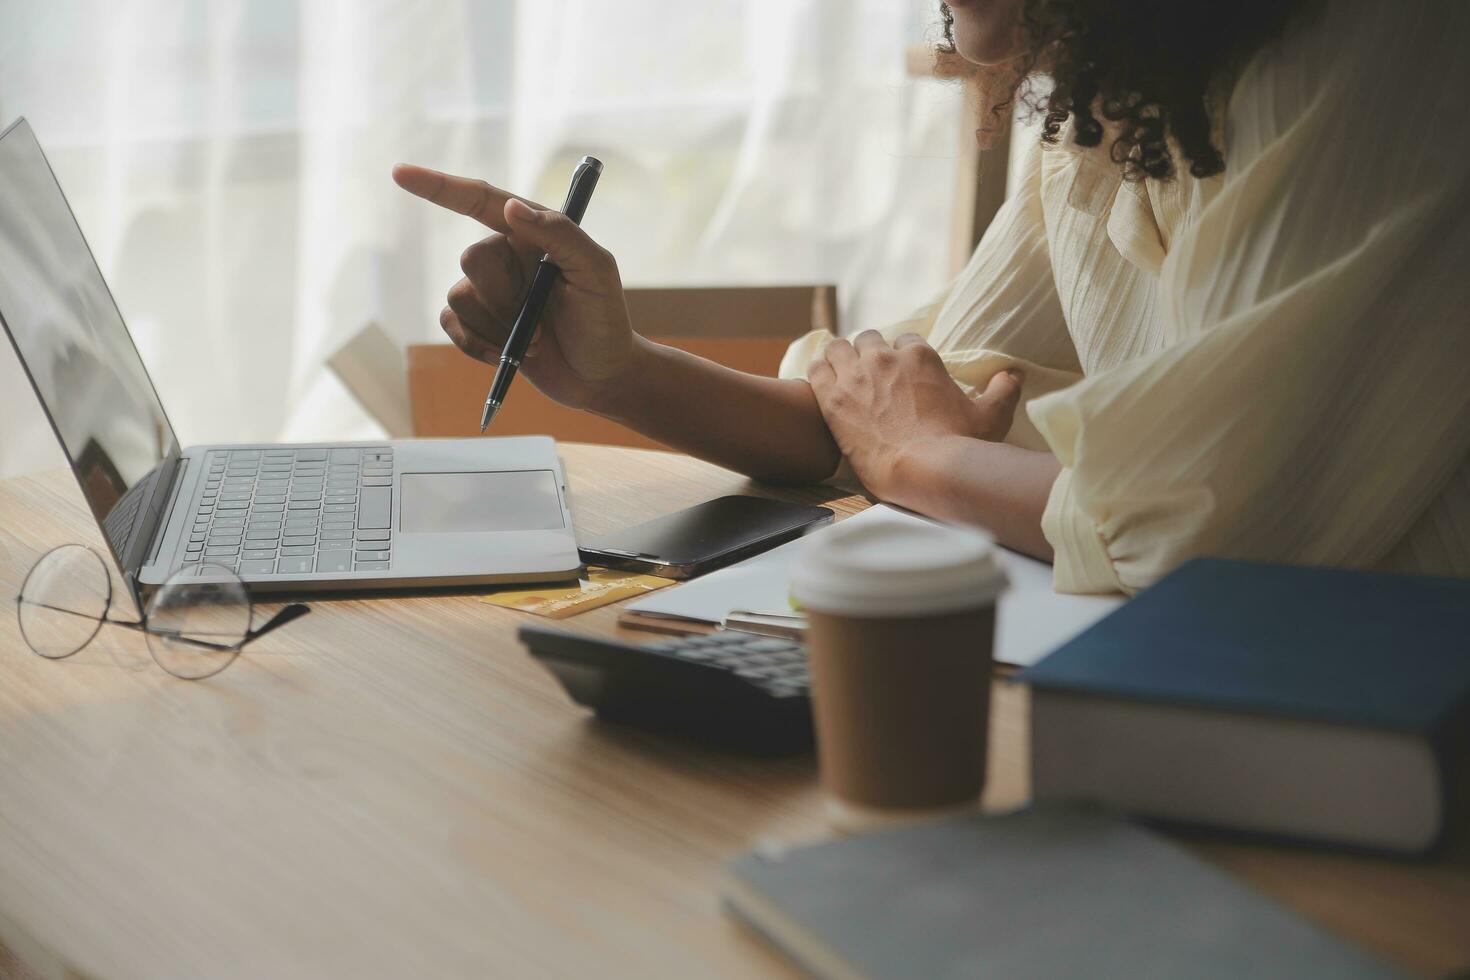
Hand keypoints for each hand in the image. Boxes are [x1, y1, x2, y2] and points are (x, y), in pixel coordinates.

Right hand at [393, 164, 639, 410]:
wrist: (601, 375)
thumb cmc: (605, 320)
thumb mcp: (596, 273)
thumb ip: (561, 234)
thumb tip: (511, 207)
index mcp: (532, 232)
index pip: (481, 200)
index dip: (440, 186)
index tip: (400, 173)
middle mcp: (507, 256)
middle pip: (472, 259)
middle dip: (503, 300)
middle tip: (541, 327)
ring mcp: (491, 291)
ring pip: (460, 297)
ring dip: (496, 328)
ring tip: (535, 344)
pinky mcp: (480, 325)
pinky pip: (451, 325)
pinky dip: (476, 346)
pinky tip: (504, 358)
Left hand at [808, 331, 1022, 495]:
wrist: (923, 471)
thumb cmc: (959, 445)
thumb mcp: (991, 416)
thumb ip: (1003, 390)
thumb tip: (1014, 375)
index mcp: (920, 356)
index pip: (906, 340)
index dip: (903, 355)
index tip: (901, 371)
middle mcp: (885, 358)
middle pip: (869, 338)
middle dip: (870, 352)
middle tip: (871, 375)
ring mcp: (855, 376)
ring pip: (838, 347)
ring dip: (841, 357)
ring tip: (843, 374)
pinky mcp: (832, 398)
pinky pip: (816, 368)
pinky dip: (820, 371)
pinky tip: (823, 382)